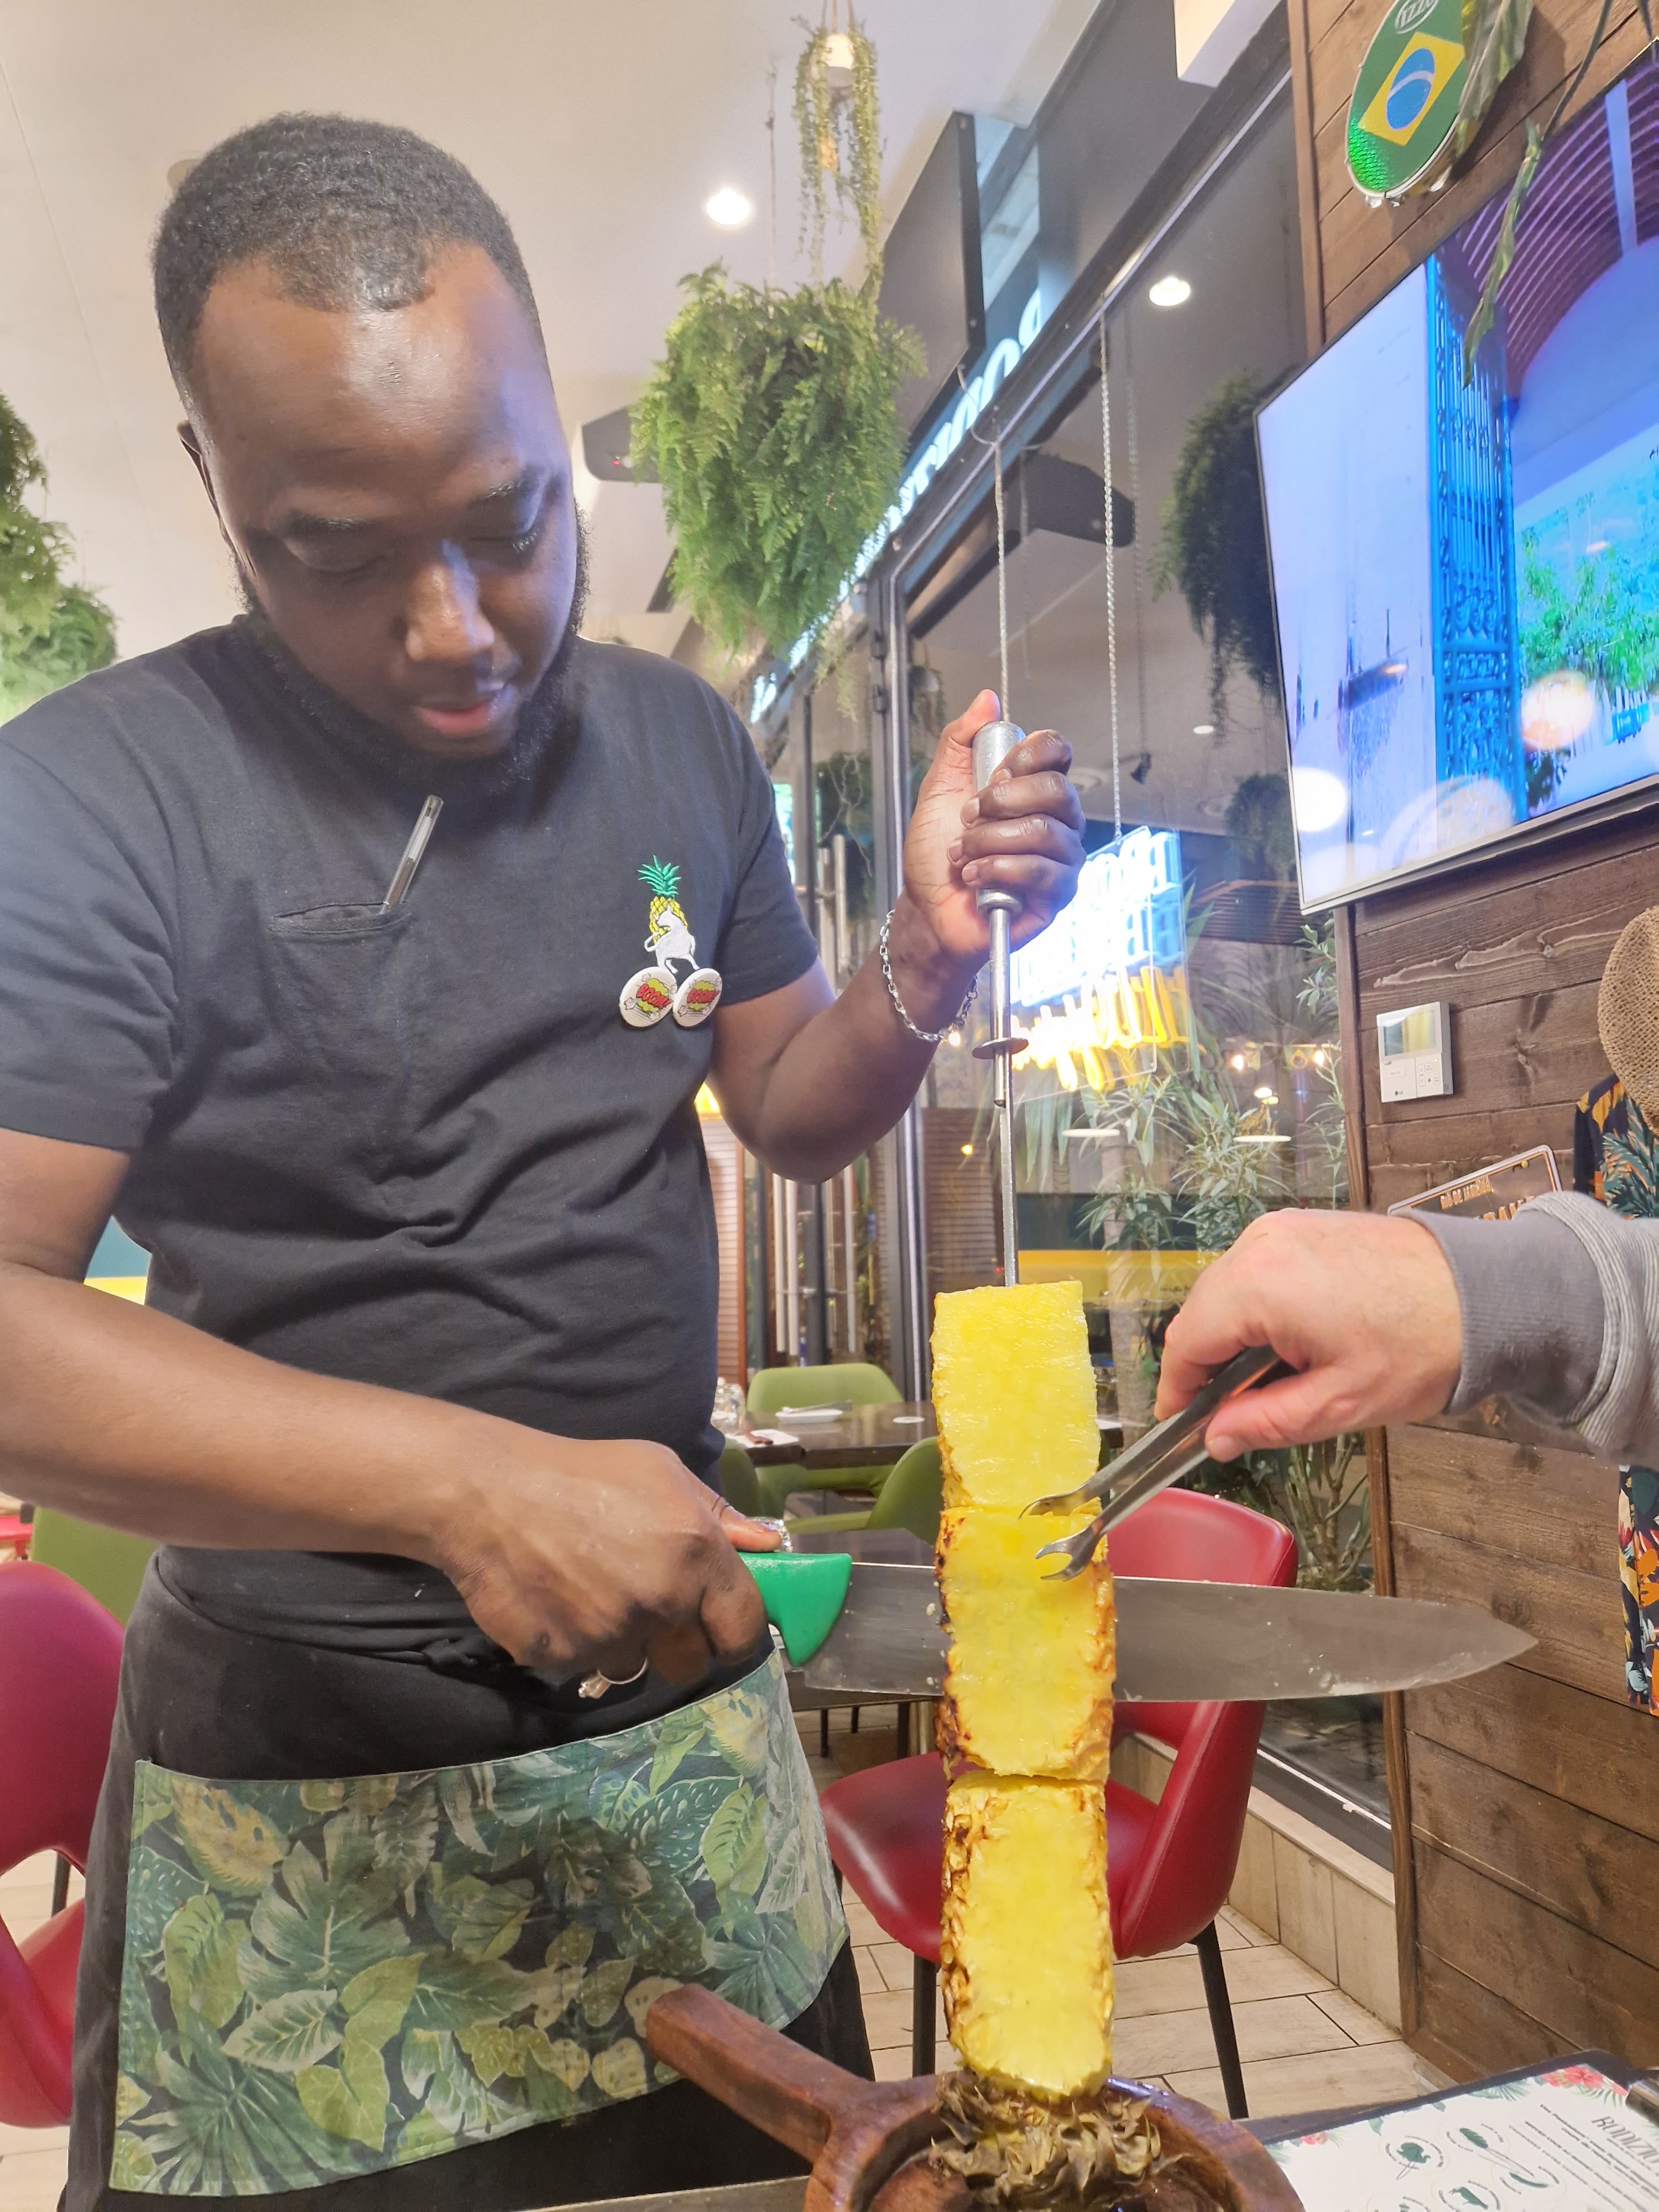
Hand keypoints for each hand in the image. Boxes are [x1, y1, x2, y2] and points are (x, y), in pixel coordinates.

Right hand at [436, 1434, 780, 1683]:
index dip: (733, 1631)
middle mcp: (661, 1601)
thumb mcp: (660, 1471)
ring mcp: (609, 1635)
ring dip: (623, 1642)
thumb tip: (769, 1546)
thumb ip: (719, 1516)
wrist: (488, 1494)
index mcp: (696, 1554)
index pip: (743, 1629)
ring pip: (635, 1665)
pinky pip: (585, 1666)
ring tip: (591, 1592)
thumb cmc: (582, 1473)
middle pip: (692, 1662)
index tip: (719, 1624)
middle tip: (649, 1605)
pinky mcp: (562, 1659)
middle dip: (678, 1642)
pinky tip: (556, 1600)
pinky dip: (576, 1643)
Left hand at [893, 688, 1084, 1014]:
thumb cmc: (935, 854)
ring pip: (1045, 831)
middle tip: (968, 819)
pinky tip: (974, 876)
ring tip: (963, 854)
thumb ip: (961, 741)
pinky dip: (998, 870)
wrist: (926, 910)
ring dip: (989, 841)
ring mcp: (1062, 857)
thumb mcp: (938, 787)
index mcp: (1033, 787)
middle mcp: (1057, 819)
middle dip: (1000, 803)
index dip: (1024, 757)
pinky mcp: (1058, 894)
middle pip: (1056, 788)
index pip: (1056, 749)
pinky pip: (1042, 871)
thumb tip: (986, 700)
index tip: (991, 777)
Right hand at [1154, 1209, 1462, 1457]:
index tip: (1182, 1425)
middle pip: (1201, 1312)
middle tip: (1233, 1412)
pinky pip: (1255, 1269)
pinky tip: (1292, 1339)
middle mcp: (1260, 1244)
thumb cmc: (1420, 1347)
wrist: (1487, 1292)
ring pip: (1226, 1290)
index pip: (1186, 1341)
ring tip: (1273, 1378)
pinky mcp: (1303, 1225)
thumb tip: (1215, 1437)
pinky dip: (1258, 1306)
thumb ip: (1265, 1422)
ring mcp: (1281, 1228)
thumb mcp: (1339, 1403)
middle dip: (1207, 1364)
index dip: (1177, 1389)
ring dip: (1233, 1334)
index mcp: (1260, 1285)